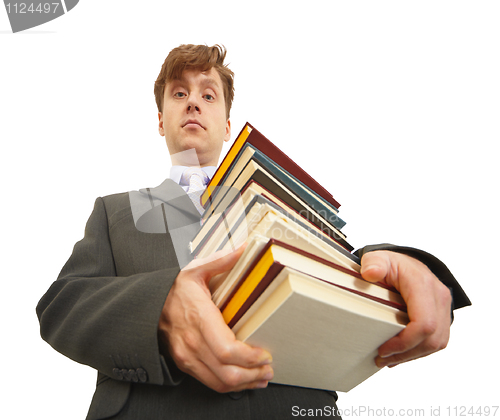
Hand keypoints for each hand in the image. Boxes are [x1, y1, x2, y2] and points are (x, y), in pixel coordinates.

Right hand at [158, 244, 273, 392]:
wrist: (149, 308)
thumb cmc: (174, 290)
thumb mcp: (196, 270)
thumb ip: (221, 260)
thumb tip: (244, 248)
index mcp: (199, 319)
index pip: (226, 349)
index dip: (249, 357)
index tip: (264, 354)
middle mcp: (193, 343)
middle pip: (227, 371)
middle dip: (253, 373)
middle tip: (269, 368)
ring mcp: (189, 356)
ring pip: (221, 381)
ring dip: (245, 382)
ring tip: (262, 376)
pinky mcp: (187, 365)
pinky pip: (211, 383)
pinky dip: (231, 386)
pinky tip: (245, 380)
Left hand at [360, 251, 451, 367]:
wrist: (407, 262)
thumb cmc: (392, 263)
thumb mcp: (378, 258)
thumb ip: (373, 263)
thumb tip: (370, 273)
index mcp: (423, 285)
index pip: (424, 323)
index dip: (405, 342)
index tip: (383, 349)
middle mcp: (439, 297)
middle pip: (431, 339)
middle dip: (406, 353)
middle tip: (381, 359)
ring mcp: (443, 308)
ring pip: (436, 343)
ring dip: (412, 355)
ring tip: (388, 359)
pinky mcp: (442, 317)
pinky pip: (436, 341)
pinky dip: (418, 351)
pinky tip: (400, 354)